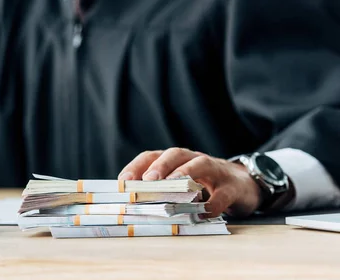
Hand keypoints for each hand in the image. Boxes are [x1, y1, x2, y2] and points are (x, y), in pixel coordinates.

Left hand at [118, 147, 261, 216]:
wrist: (244, 185)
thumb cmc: (204, 186)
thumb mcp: (181, 186)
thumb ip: (160, 192)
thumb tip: (132, 207)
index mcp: (176, 160)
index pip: (152, 156)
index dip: (137, 166)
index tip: (123, 181)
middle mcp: (193, 159)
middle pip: (175, 154)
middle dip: (160, 165)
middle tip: (148, 180)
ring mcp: (215, 171)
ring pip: (200, 164)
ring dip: (185, 173)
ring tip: (173, 185)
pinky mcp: (233, 187)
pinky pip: (223, 193)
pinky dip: (213, 203)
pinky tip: (203, 213)